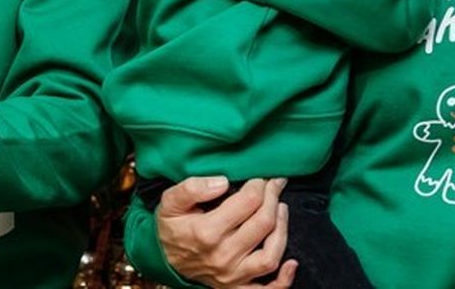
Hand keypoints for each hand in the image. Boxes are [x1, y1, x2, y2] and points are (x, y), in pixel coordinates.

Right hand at [156, 177, 296, 288]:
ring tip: (281, 209)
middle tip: (274, 185)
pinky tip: (292, 264)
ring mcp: (231, 275)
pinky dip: (283, 281)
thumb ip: (192, 188)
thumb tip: (222, 182)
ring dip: (282, 230)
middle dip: (273, 199)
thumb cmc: (171, 227)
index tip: (261, 176)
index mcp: (206, 232)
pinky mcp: (236, 287)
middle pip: (262, 224)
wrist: (163, 259)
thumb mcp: (170, 202)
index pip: (247, 202)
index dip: (259, 185)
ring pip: (270, 256)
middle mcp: (222, 256)